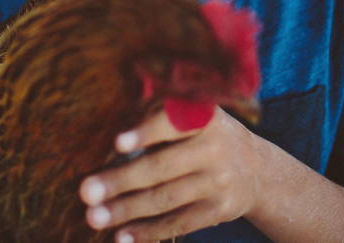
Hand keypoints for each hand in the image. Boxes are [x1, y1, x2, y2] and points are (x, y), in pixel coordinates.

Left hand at [79, 107, 261, 241]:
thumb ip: (155, 113)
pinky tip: (122, 236)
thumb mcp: (191, 114)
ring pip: (166, 199)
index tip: (117, 142)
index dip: (146, 133)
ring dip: (126, 210)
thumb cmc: (203, 133)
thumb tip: (110, 126)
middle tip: (86, 190)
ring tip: (93, 217)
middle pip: (161, 168)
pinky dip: (149, 232)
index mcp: (203, 117)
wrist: (257, 168)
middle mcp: (214, 148)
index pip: (172, 124)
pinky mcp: (218, 210)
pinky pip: (179, 223)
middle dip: (121, 181)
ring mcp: (218, 182)